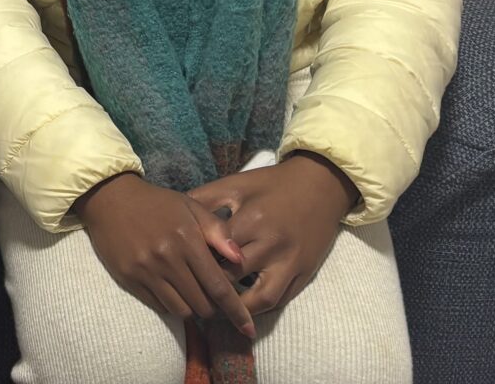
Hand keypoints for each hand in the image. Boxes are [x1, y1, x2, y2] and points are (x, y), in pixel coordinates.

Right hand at [75, 173, 254, 337]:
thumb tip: (240, 258)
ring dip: (192, 309)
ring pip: (180, 310)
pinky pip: (158, 306)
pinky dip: (170, 304)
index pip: (219, 286)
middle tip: (213, 299)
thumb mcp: (191, 206)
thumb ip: (218, 231)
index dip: (236, 311)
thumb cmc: (157, 203)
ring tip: (193, 296)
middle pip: (201, 304)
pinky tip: (171, 290)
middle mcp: (166, 258)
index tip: (249, 328)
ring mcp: (146, 270)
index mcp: (187, 239)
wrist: (110, 199)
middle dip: (213, 308)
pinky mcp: (129, 279)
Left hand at [186, 154, 355, 315]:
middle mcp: (272, 245)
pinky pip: (281, 300)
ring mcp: (291, 263)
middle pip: (234, 278)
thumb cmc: (272, 183)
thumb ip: (204, 199)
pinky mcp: (305, 274)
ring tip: (216, 312)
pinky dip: (261, 308)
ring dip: (238, 309)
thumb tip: (173, 215)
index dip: (196, 263)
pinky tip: (243, 309)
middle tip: (191, 297)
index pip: (216, 252)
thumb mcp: (236, 184)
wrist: (320, 184)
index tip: (179, 271)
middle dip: (211, 290)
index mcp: (252, 220)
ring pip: (260, 299)